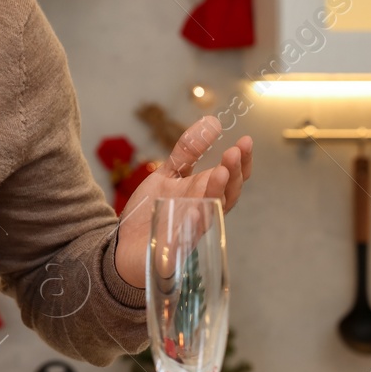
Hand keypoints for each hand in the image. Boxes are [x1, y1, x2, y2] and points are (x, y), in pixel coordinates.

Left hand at [113, 115, 252, 287]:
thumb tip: (212, 122)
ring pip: (212, 213)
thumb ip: (187, 152)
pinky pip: (188, 238)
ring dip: (218, 193)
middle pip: (228, 194)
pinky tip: (197, 209)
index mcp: (203, 194)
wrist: (124, 245)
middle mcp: (203, 212)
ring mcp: (190, 230)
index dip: (241, 162)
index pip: (231, 178)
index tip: (245, 141)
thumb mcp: (167, 174)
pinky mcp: (174, 249)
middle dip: (233, 173)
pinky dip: (194, 224)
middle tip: (233, 152)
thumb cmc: (152, 211)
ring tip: (221, 172)